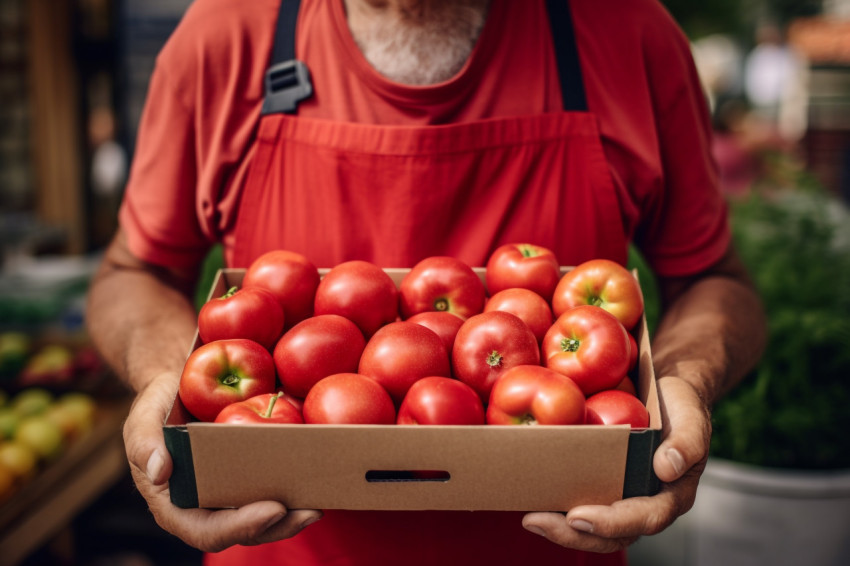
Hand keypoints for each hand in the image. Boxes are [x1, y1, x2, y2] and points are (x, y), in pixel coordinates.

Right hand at [123, 372, 322, 552]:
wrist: (180, 384)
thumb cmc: (158, 403)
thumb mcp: (142, 417)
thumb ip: (144, 442)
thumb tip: (161, 472)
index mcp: (175, 503)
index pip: (206, 530)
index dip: (240, 526)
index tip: (272, 509)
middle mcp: (205, 506)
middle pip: (243, 531)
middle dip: (278, 527)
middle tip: (309, 512)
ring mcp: (229, 494)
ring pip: (264, 519)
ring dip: (293, 517)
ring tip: (318, 505)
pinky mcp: (250, 476)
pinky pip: (273, 491)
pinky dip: (296, 491)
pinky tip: (317, 481)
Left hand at [521, 375, 709, 552]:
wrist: (665, 390)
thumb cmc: (680, 406)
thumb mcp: (691, 417)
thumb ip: (687, 441)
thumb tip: (668, 467)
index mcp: (669, 496)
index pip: (644, 519)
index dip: (612, 523)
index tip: (578, 516)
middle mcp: (643, 503)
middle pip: (611, 534)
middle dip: (573, 534)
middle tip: (537, 521)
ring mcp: (620, 496)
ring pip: (591, 526)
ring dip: (558, 527)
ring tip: (529, 518)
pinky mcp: (600, 483)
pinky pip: (578, 501)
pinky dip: (554, 504)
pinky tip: (529, 496)